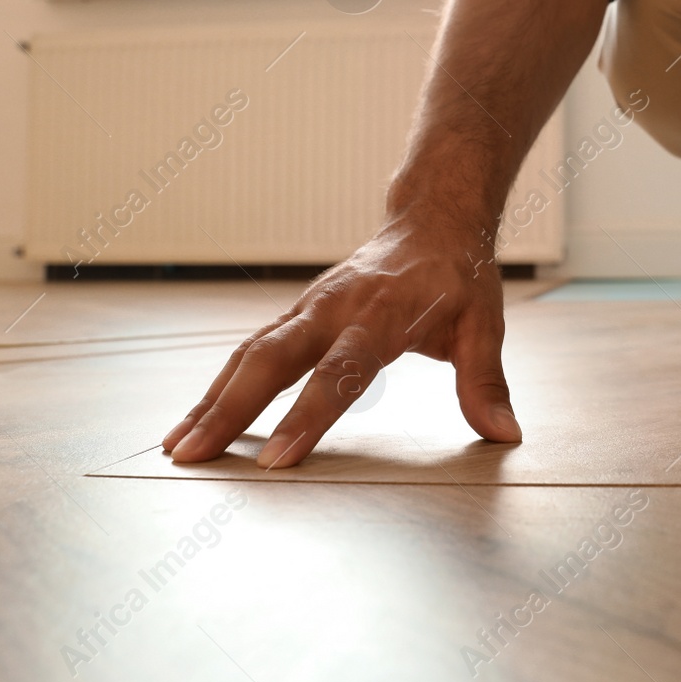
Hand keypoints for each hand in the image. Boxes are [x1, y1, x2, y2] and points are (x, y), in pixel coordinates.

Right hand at [162, 213, 518, 467]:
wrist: (433, 220)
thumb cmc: (459, 277)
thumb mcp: (484, 324)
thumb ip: (486, 381)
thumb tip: (506, 435)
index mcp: (380, 316)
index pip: (339, 372)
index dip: (307, 416)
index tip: (277, 461)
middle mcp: (332, 309)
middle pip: (270, 359)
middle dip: (228, 410)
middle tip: (192, 457)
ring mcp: (307, 309)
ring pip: (247, 354)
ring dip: (210, 400)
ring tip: (175, 449)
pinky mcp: (295, 313)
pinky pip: (248, 351)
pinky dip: (218, 386)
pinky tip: (194, 422)